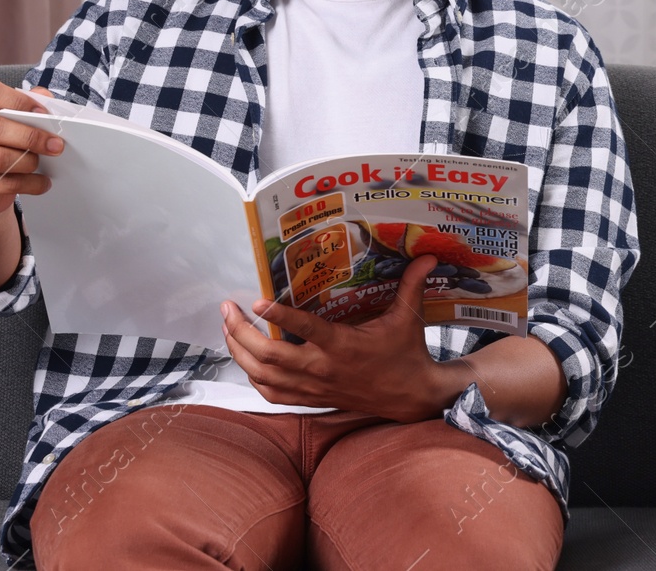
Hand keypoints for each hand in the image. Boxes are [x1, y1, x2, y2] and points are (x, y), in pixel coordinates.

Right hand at [0, 80, 63, 220]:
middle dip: (31, 136)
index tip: (42, 112)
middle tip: (56, 144)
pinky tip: (41, 182)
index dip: (18, 100)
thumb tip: (45, 98)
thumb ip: (26, 102)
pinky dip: (30, 183)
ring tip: (41, 162)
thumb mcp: (8, 117)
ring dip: (29, 161)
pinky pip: (4, 184)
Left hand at [219, 254, 462, 421]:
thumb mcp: (408, 318)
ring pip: (264, 376)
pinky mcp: (311, 399)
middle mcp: (323, 368)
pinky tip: (245, 360)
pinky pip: (272, 393)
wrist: (410, 397)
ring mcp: (314, 387)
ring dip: (239, 353)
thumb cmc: (406, 354)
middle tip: (227, 309)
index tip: (256, 300)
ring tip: (227, 328)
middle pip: (270, 356)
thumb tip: (428, 256)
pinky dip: (254, 377)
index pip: (306, 330)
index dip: (279, 317)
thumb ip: (411, 285)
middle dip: (241, 332)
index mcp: (344, 346)